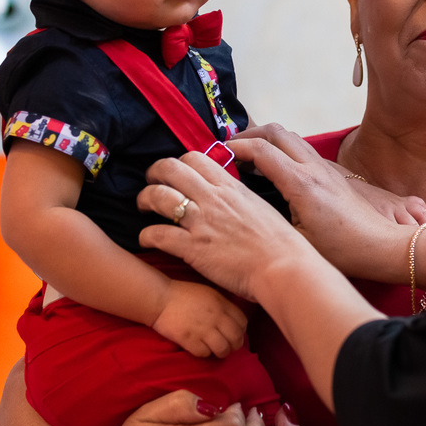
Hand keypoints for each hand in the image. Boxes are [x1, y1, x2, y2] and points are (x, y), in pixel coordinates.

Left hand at [138, 151, 317, 302]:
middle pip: (170, 168)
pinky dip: (146, 235)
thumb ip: (239, 198)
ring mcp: (201, 222)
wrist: (283, 268)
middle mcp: (212, 198)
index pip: (194, 158)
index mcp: (230, 187)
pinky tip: (145, 239)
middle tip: (152, 183)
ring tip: (142, 207)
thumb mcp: (260, 207)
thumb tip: (230, 197)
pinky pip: (157, 234)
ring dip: (144, 199)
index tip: (176, 174)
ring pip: (158, 196)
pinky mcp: (193, 248)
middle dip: (154, 173)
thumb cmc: (280, 243)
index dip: (179, 163)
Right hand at [152, 280, 247, 357]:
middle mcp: (216, 317)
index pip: (243, 322)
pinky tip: (199, 348)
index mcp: (222, 304)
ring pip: (223, 349)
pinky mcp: (190, 340)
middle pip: (236, 338)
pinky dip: (204, 353)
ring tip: (215, 351)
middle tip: (228, 347)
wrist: (160, 298)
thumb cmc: (184, 294)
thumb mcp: (209, 293)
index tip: (234, 334)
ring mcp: (203, 329)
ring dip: (221, 353)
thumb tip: (233, 320)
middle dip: (234, 345)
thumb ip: (223, 305)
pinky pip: (205, 354)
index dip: (240, 331)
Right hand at [232, 125, 418, 280]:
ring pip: (290, 136)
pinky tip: (273, 168)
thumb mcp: (298, 240)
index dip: (235, 148)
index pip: (261, 150)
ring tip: (247, 155)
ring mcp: (325, 167)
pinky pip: (301, 148)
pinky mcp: (332, 173)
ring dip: (266, 138)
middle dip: (248, 135)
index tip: (218, 154)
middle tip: (229, 149)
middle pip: (275, 131)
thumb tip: (244, 207)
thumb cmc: (343, 250)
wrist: (381, 246)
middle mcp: (314, 168)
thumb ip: (269, 218)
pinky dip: (280, 148)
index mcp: (301, 184)